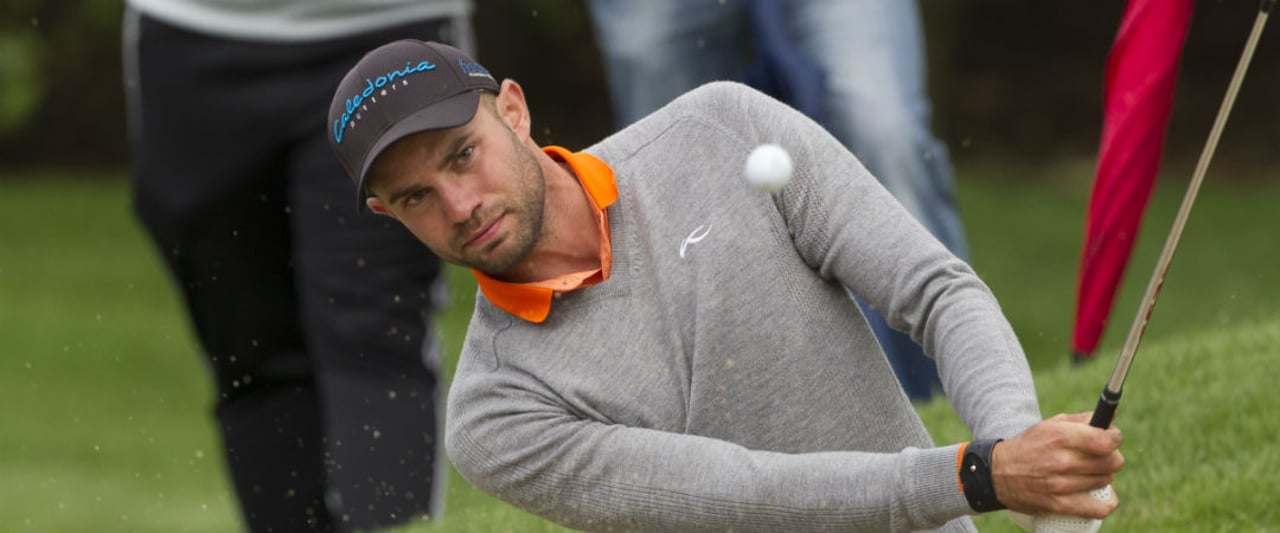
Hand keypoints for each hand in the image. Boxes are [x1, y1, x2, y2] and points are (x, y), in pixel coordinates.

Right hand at [990, 412, 1123, 518]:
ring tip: (1089, 472)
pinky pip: (1098, 508)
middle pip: (1111, 462)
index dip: (1114, 438)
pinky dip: (1105, 503)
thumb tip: (1112, 415)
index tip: (1112, 438)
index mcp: (1061, 437)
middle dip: (1111, 457)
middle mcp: (1062, 461)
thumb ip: (1081, 420)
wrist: (997, 473)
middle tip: (1100, 456)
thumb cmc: (1028, 446)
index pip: (1106, 441)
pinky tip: (1100, 496)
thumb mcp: (1049, 425)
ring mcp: (1061, 485)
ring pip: (1106, 481)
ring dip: (1102, 476)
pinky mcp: (1059, 505)